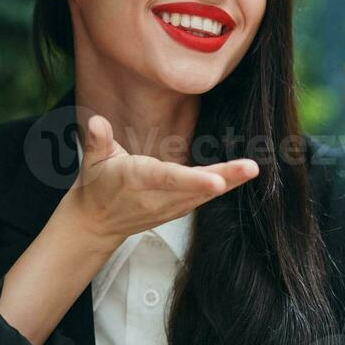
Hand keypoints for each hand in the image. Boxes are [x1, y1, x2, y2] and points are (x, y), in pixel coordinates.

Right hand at [65, 114, 258, 248]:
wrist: (97, 223)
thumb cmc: (97, 184)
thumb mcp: (92, 160)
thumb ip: (98, 139)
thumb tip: (97, 122)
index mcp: (138, 179)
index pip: (169, 179)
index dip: (194, 180)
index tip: (217, 180)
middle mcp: (158, 196)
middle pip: (196, 187)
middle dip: (225, 177)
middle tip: (252, 167)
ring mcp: (170, 206)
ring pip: (205, 194)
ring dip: (231, 181)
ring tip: (253, 168)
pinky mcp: (178, 209)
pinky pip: (204, 197)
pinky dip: (225, 186)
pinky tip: (243, 174)